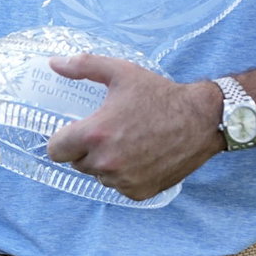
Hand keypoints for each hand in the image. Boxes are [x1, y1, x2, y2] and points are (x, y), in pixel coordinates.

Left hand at [44, 53, 219, 201]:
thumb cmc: (160, 94)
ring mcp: (124, 180)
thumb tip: (54, 63)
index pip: (55, 151)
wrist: (201, 120)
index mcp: (96, 134)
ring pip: (98, 176)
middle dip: (85, 149)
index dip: (62, 140)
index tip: (73, 132)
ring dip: (105, 164)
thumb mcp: (121, 72)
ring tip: (126, 143)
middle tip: (107, 132)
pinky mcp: (140, 192)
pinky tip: (140, 157)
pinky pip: (119, 186)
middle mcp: (107, 162)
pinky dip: (124, 176)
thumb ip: (83, 66)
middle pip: (77, 163)